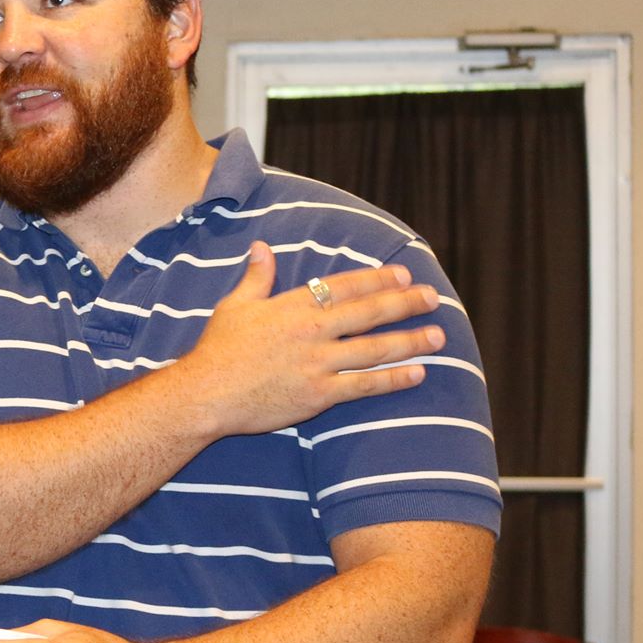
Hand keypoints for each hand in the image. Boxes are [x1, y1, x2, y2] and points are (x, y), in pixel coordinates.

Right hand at [175, 242, 443, 437]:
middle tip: (433, 298)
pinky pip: (364, 385)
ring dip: (410, 341)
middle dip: (405, 303)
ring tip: (438, 336)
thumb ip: (256, 277)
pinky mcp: (318, 395)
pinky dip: (393, 379)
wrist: (204, 394)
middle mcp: (311, 331)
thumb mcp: (234, 306)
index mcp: (292, 307)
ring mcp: (317, 364)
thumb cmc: (216, 351)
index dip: (378, 279)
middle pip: (369, 312)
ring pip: (375, 348)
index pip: (345, 286)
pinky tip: (417, 372)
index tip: (403, 273)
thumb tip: (261, 247)